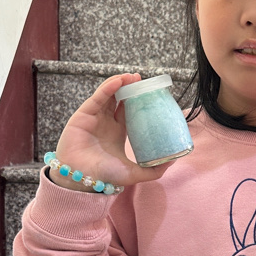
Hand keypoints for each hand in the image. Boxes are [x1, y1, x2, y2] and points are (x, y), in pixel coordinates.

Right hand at [50, 74, 175, 189]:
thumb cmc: (104, 176)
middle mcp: (107, 123)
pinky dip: (108, 88)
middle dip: (130, 88)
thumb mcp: (134, 173)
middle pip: (119, 100)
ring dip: (120, 83)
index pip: (130, 111)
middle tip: (141, 79)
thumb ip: (154, 170)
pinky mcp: (84, 114)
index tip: (149, 92)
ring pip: (108, 95)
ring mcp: (95, 117)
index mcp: (118, 133)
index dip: (138, 100)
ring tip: (132, 76)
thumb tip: (174, 160)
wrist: (82, 178)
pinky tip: (119, 81)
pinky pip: (98, 97)